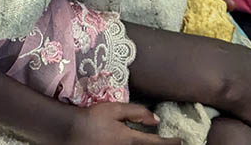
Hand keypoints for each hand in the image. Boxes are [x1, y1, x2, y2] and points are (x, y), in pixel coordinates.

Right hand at [58, 102, 182, 144]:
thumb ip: (136, 112)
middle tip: (174, 144)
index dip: (170, 143)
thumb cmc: (92, 118)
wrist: (70, 131)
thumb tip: (156, 119)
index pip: (156, 143)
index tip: (180, 141)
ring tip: (158, 144)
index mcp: (130, 140)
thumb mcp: (114, 109)